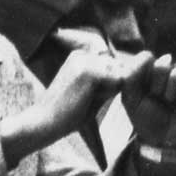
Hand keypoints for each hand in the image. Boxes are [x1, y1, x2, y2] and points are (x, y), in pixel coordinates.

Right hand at [0, 49, 124, 164]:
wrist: (46, 120)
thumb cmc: (69, 111)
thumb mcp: (90, 91)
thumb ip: (107, 81)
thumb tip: (130, 75)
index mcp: (79, 56)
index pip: (114, 66)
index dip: (110, 84)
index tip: (87, 95)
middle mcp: (81, 54)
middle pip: (119, 69)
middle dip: (113, 86)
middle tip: (87, 98)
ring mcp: (84, 61)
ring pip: (119, 75)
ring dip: (111, 91)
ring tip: (87, 98)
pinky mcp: (88, 71)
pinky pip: (118, 82)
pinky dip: (109, 95)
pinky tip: (88, 99)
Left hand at [120, 52, 175, 150]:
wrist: (163, 139)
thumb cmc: (145, 116)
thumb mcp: (130, 97)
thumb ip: (131, 75)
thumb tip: (148, 55)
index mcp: (150, 70)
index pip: (147, 57)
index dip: (142, 75)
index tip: (142, 91)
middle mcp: (169, 71)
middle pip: (162, 65)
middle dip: (156, 85)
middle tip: (157, 98)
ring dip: (170, 92)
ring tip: (169, 102)